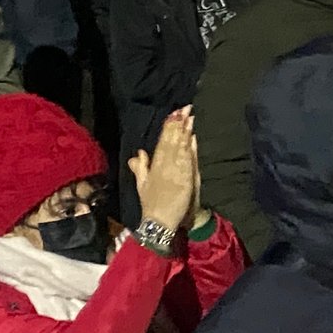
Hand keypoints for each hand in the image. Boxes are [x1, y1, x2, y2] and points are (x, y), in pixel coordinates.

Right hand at [130, 107, 200, 232]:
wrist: (159, 223)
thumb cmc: (152, 204)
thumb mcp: (142, 185)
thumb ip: (141, 167)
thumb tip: (139, 151)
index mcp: (153, 167)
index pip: (161, 143)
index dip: (168, 128)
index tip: (174, 114)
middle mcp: (163, 168)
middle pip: (171, 142)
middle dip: (178, 125)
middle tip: (184, 109)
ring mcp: (174, 174)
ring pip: (180, 149)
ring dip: (185, 133)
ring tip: (190, 118)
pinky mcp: (184, 181)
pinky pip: (187, 162)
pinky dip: (190, 150)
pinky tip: (193, 138)